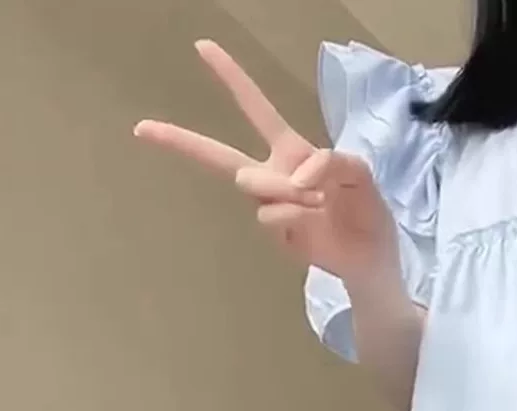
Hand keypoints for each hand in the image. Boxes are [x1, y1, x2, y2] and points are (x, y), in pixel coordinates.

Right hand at [135, 43, 394, 279]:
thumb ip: (332, 162)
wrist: (373, 257)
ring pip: (252, 182)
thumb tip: (298, 177)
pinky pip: (271, 213)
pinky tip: (314, 220)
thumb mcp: (358, 172)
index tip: (202, 47)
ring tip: (318, 201)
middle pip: (218, 155)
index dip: (231, 78)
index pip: (255, 108)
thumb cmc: (365, 207)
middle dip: (180, 140)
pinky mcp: (275, 233)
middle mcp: (271, 174)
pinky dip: (296, 213)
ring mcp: (269, 205)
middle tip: (144, 128)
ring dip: (287, 189)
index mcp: (289, 149)